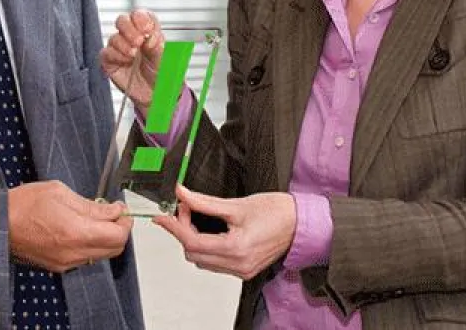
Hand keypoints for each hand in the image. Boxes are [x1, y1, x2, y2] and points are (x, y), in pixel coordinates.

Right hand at [7, 181, 132, 272]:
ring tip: (96, 219)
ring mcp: (65, 262)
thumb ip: (91, 205)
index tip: (121, 209)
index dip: (125, 222)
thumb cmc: (25, 204)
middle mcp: (73, 252)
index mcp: (76, 232)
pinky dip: (91, 245)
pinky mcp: (58, 266)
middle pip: (114, 249)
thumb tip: (113, 210)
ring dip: (105, 239)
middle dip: (119, 231)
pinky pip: (85, 258)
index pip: (117, 236)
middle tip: (114, 214)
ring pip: (101, 255)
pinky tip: (82, 230)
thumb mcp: (61, 193)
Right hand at [101, 9, 164, 111]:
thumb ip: (159, 48)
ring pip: (114, 37)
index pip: (140, 15)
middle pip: (122, 20)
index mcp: (147, 31)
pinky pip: (106, 53)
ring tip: (134, 55)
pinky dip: (116, 55)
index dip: (141, 19)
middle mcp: (131, 37)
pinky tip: (126, 61)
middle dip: (129, 29)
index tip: (148, 29)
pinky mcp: (110, 61)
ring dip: (124, 45)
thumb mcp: (166, 60)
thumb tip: (150, 38)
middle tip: (139, 41)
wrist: (156, 94)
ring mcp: (119, 48)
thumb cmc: (162, 74)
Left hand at [153, 185, 296, 280]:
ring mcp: (242, 270)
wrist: (303, 223)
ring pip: (202, 261)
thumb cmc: (278, 211)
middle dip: (183, 231)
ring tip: (195, 217)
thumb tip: (182, 195)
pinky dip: (206, 248)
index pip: (192, 241)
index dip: (174, 227)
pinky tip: (208, 230)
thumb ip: (205, 202)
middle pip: (193, 253)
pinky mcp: (245, 270)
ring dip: (193, 240)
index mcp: (235, 248)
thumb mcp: (237, 204)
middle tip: (184, 208)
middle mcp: (238, 265)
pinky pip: (215, 264)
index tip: (163, 215)